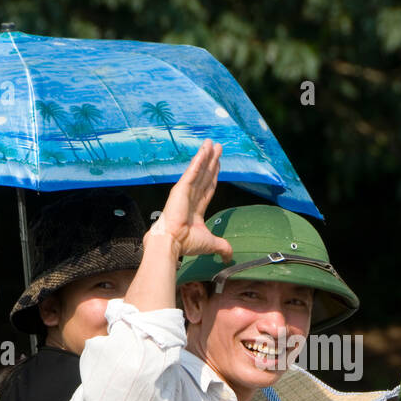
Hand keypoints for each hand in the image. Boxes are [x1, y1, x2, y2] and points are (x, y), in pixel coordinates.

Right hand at [146, 140, 230, 259]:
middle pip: (204, 175)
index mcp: (196, 209)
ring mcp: (185, 191)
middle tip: (217, 147)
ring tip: (212, 143)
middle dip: (211, 161)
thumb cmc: (186, 243)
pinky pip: (193, 171)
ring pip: (199, 170)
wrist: (172, 242)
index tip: (217, 164)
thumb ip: (222, 247)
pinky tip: (205, 149)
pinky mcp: (181, 188)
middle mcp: (190, 197)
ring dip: (206, 156)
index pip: (207, 188)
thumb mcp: (210, 243)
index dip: (213, 176)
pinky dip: (199, 160)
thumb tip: (229, 256)